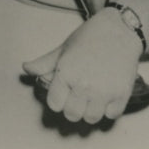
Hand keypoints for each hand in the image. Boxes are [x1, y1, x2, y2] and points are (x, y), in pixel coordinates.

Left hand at [22, 7, 143, 123]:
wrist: (120, 30)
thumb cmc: (90, 36)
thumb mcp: (63, 48)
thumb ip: (44, 63)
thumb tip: (26, 68)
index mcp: (66, 73)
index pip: (55, 104)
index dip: (57, 100)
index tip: (62, 93)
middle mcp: (84, 85)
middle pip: (72, 115)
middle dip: (72, 108)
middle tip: (76, 97)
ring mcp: (104, 92)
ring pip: (92, 119)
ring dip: (90, 111)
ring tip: (91, 98)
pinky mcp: (122, 95)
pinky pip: (111, 115)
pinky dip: (108, 109)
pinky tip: (106, 96)